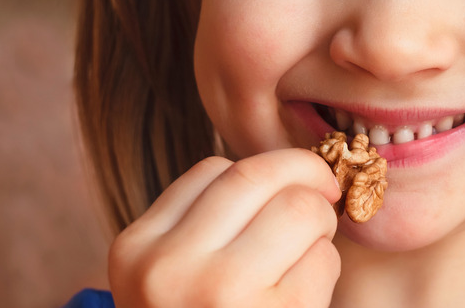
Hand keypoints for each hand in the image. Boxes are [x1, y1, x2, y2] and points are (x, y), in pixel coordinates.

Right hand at [108, 149, 341, 306]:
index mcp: (137, 250)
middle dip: (306, 174)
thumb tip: (288, 171)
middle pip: (258, 176)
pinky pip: (323, 259)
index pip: (213, 171)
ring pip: (299, 208)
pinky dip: (326, 266)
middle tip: (326, 190)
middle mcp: (169, 268)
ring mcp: (219, 293)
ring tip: (308, 249)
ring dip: (320, 223)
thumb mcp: (172, 278)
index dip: (263, 173)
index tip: (286, 185)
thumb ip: (208, 226)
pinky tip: (306, 291)